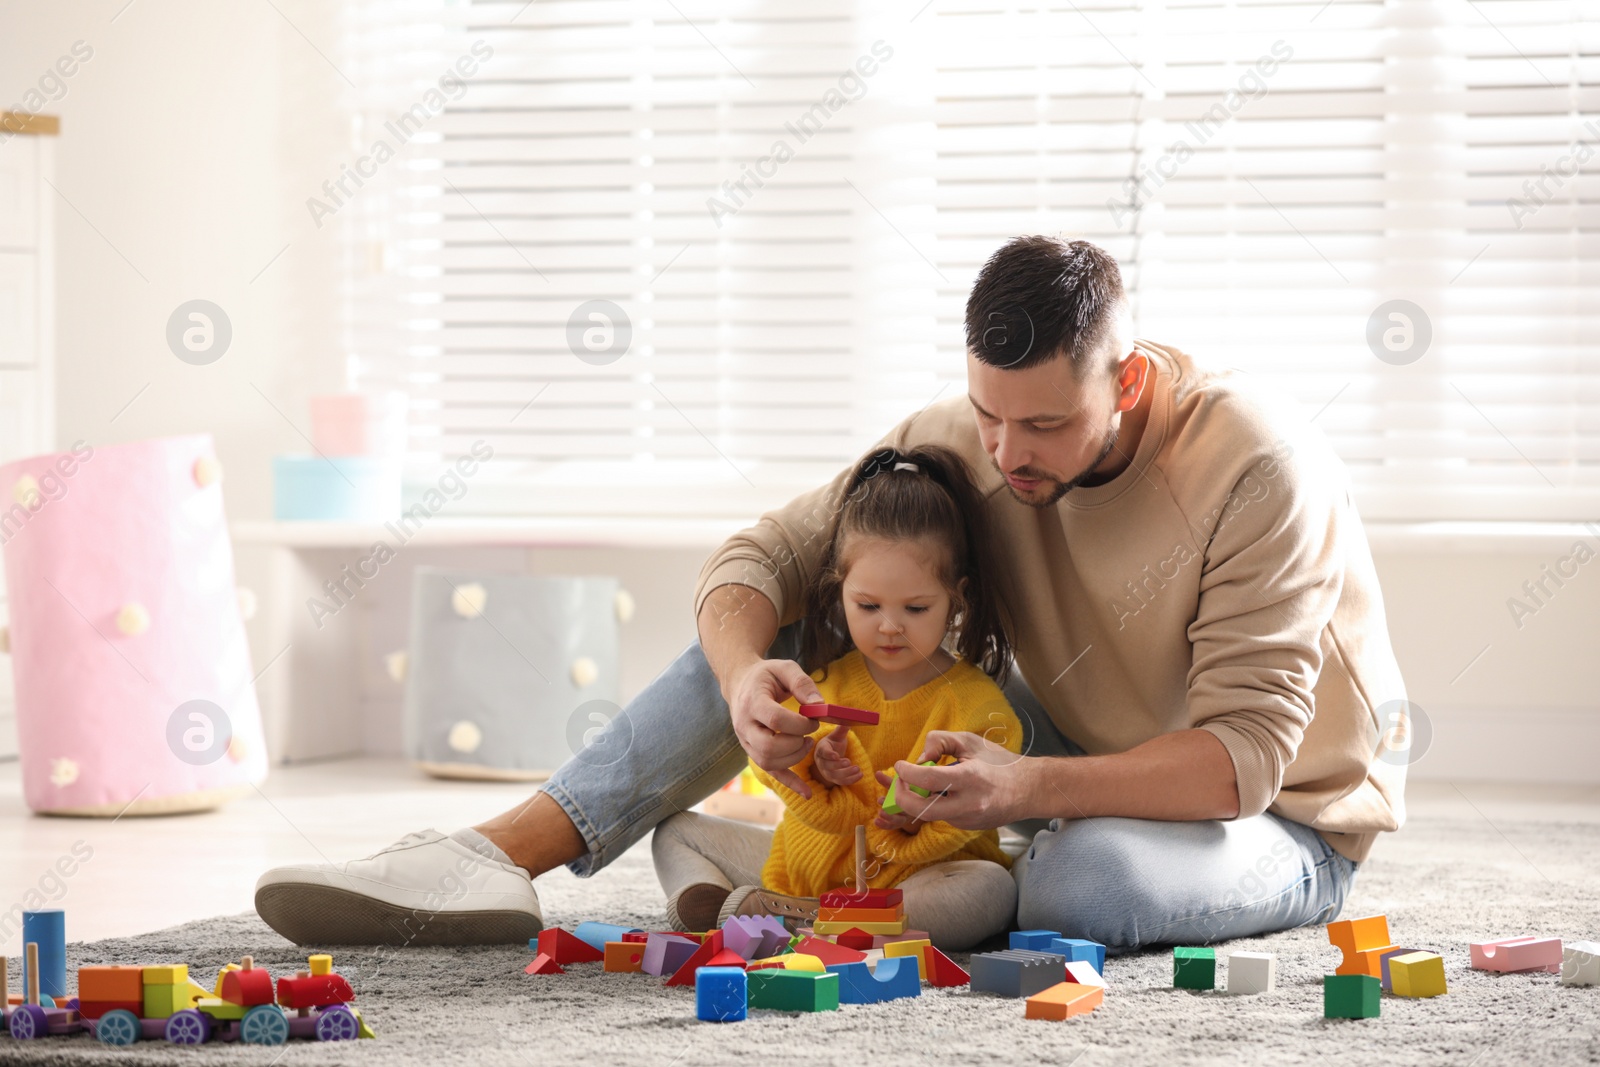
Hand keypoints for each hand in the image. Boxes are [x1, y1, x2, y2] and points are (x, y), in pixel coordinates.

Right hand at [727, 658, 824, 797]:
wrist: (740, 683)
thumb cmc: (766, 675)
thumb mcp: (784, 668)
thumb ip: (803, 684)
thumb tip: (821, 706)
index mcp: (752, 701)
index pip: (775, 720)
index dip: (800, 724)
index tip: (814, 721)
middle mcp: (744, 725)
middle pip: (768, 746)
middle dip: (796, 744)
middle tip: (810, 735)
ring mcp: (745, 741)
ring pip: (768, 762)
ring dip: (794, 758)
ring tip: (807, 743)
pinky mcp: (752, 751)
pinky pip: (769, 772)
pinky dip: (789, 782)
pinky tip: (807, 792)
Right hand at [812, 724, 861, 788]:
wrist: (830, 756)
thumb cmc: (833, 744)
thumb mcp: (836, 736)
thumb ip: (841, 729)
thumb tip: (848, 719)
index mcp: (822, 749)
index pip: (823, 752)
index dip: (829, 754)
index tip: (836, 755)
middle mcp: (822, 762)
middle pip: (828, 766)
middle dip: (838, 765)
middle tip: (848, 762)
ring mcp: (828, 772)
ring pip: (835, 775)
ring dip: (846, 774)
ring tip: (858, 769)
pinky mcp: (834, 779)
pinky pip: (842, 782)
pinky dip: (851, 780)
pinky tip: (860, 775)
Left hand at [871, 769, 923, 832]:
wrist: (912, 800)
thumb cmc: (904, 790)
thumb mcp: (897, 785)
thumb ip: (887, 781)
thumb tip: (877, 773)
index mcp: (913, 798)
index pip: (908, 799)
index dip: (898, 797)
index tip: (886, 797)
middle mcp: (911, 809)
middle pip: (903, 813)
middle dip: (892, 813)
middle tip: (881, 811)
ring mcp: (906, 817)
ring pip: (899, 821)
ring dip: (888, 820)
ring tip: (878, 819)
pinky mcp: (900, 823)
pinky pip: (893, 826)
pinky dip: (884, 825)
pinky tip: (876, 822)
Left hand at [889, 730, 1033, 829]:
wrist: (1029, 790)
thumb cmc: (999, 762)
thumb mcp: (970, 741)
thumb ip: (940, 741)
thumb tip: (918, 758)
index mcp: (971, 778)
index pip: (930, 779)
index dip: (908, 773)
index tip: (900, 765)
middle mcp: (969, 804)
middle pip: (923, 810)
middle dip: (901, 799)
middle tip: (896, 784)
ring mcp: (968, 820)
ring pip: (929, 815)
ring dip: (913, 803)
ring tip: (905, 788)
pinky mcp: (967, 827)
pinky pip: (941, 817)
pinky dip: (930, 805)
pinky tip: (929, 794)